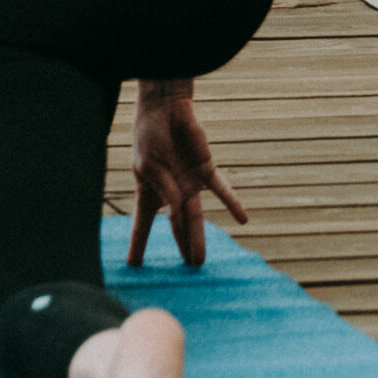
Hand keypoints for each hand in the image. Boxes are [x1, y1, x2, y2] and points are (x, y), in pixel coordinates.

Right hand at [129, 82, 246, 266]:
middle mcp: (171, 192)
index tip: (134, 266)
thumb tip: (178, 214)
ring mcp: (189, 182)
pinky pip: (222, 189)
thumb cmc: (149, 135)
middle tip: (189, 268)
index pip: (142, 224)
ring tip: (200, 260)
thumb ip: (166, 192)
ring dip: (198, 236)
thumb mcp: (148, 166)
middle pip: (176, 225)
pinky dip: (232, 203)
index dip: (138, 244)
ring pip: (196, 214)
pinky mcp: (206, 169)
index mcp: (149, 192)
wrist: (165, 109)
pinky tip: (243, 218)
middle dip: (182, 245)